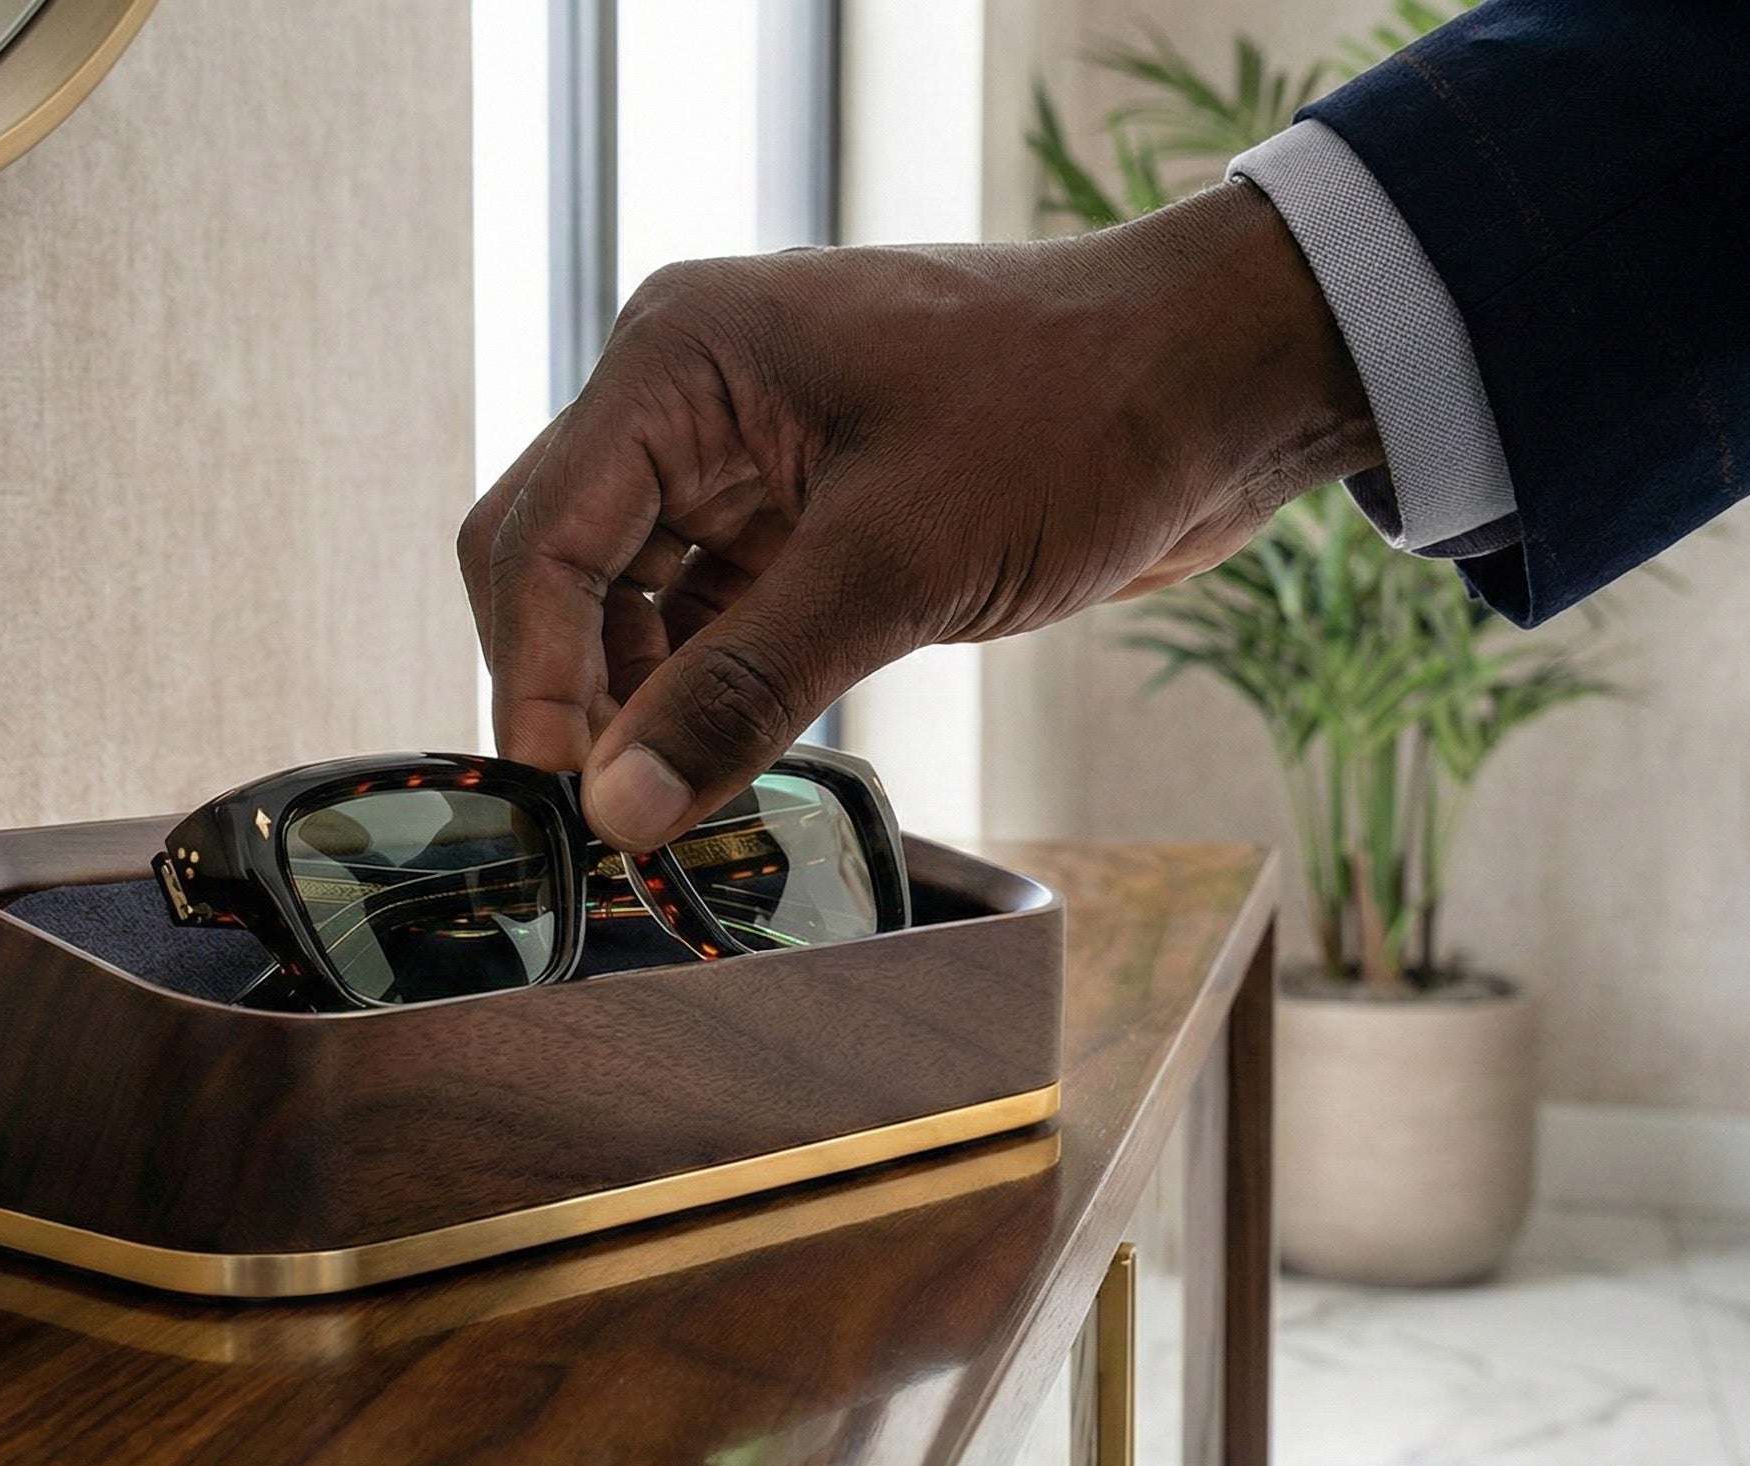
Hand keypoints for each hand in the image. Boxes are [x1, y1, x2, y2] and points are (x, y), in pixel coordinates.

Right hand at [458, 181, 1379, 849]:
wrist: (1218, 382)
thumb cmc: (1072, 420)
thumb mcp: (895, 565)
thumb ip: (741, 690)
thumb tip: (617, 812)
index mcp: (680, 361)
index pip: (538, 535)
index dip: (532, 677)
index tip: (566, 804)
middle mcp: (687, 394)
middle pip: (555, 563)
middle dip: (569, 690)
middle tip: (609, 819)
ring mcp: (738, 450)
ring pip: (622, 596)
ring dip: (634, 700)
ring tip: (672, 809)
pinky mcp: (793, 506)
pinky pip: (701, 608)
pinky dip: (700, 686)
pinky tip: (722, 763)